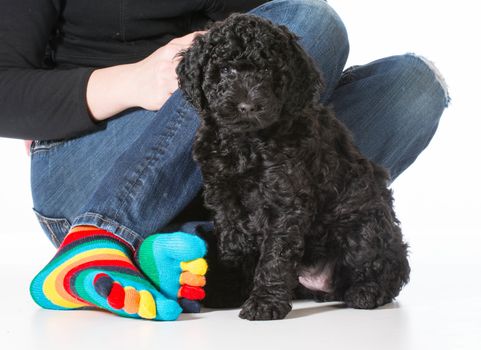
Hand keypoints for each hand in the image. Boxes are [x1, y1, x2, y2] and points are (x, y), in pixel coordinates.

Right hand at [86, 31, 205, 121]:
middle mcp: (168, 67)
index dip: (208, 58)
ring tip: (203, 91)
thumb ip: (187, 41)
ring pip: (188, 87)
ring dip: (197, 90)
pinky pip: (180, 102)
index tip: (218, 62)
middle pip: (194, 70)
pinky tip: (193, 101)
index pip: (196, 53)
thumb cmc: (153, 66)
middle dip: (204, 75)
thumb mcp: (168, 48)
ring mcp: (165, 84)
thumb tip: (206, 35)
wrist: (131, 83)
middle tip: (216, 79)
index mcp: (171, 52)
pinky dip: (188, 101)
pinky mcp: (162, 99)